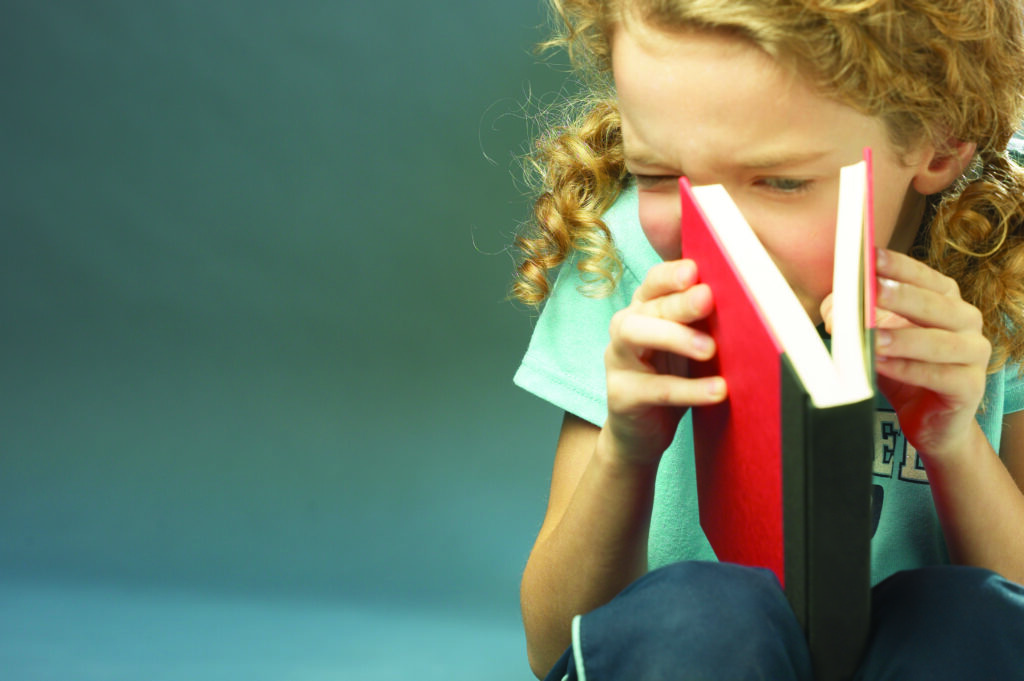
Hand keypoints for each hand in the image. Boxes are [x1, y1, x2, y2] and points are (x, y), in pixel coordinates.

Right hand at [603, 259, 726, 465]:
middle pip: (649, 306)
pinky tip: (717, 391)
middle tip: (708, 299)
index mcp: (644, 310)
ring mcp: (617, 361)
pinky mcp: (621, 395)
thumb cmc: (670, 380)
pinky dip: (688, 390)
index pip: (654, 282)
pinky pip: (654, 389)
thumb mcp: (687, 346)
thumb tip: (748, 300)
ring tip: (709, 349)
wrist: (640, 434)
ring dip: (674, 337)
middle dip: (679, 302)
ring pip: (636, 336)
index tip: (695, 270)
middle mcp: (625, 329)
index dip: (671, 274)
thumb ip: (703, 323)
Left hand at [824, 249, 990, 462]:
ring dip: (903, 338)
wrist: (928, 420)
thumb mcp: (876, 336)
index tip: (871, 257)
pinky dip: (907, 369)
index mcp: (945, 300)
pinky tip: (881, 365)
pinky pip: (939, 375)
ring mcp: (973, 353)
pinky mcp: (970, 386)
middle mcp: (965, 321)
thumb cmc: (902, 369)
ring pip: (939, 342)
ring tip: (872, 337)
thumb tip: (835, 312)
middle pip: (936, 304)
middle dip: (901, 296)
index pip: (923, 276)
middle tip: (872, 291)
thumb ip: (855, 317)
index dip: (898, 266)